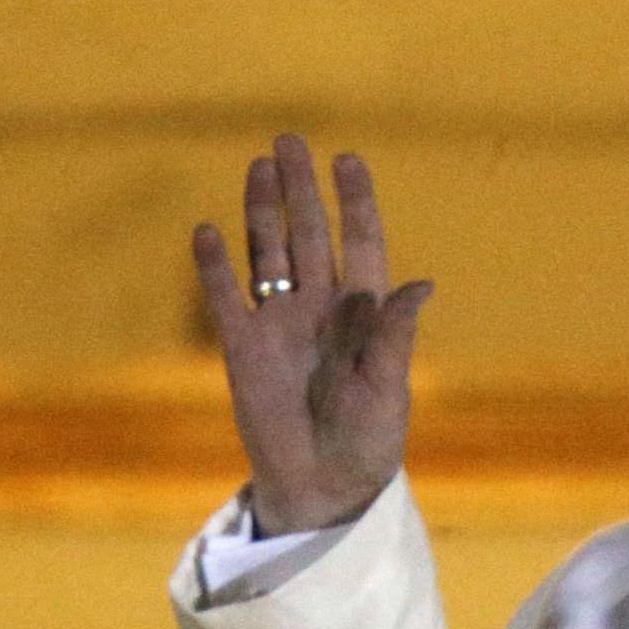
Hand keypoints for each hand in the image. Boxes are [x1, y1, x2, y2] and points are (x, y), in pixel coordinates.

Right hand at [192, 134, 432, 535]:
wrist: (324, 487)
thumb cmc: (369, 442)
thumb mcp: (388, 389)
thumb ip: (394, 336)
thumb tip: (421, 284)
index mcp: (364, 314)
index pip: (360, 244)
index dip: (354, 203)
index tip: (348, 159)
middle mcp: (321, 309)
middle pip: (309, 235)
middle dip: (301, 190)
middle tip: (290, 141)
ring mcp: (279, 324)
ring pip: (268, 254)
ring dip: (262, 212)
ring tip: (259, 166)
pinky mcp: (243, 349)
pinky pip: (226, 298)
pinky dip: (214, 266)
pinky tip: (207, 230)